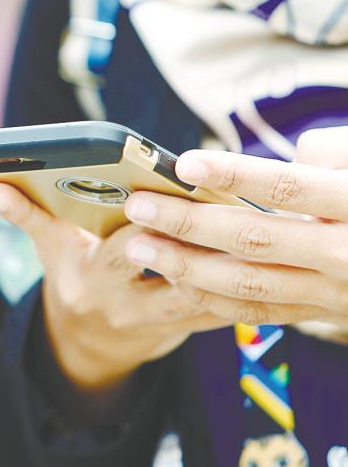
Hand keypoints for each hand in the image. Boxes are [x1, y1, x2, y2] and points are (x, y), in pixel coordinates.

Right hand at [0, 182, 225, 391]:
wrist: (87, 345)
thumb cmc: (70, 278)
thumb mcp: (47, 247)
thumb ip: (24, 214)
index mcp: (91, 279)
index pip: (120, 253)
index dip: (146, 226)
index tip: (168, 199)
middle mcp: (128, 304)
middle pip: (171, 272)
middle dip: (195, 240)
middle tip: (218, 204)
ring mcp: (163, 322)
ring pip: (207, 293)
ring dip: (228, 262)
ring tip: (246, 225)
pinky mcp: (191, 329)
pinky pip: (225, 309)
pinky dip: (243, 282)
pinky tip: (256, 252)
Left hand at [122, 127, 347, 327]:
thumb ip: (334, 153)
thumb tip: (291, 157)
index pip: (290, 187)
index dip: (236, 173)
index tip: (186, 162)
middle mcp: (347, 254)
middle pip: (255, 238)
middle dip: (189, 223)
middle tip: (139, 206)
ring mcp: (335, 292)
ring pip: (249, 283)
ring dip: (187, 267)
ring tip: (140, 247)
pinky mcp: (324, 313)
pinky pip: (261, 311)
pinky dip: (214, 298)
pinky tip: (176, 281)